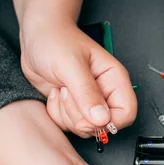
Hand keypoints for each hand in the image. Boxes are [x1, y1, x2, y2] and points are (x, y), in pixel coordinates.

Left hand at [19, 18, 136, 136]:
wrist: (37, 36)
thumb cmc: (56, 41)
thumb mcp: (71, 65)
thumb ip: (87, 93)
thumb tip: (102, 119)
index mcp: (114, 80)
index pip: (126, 113)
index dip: (108, 121)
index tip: (86, 115)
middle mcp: (105, 93)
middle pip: (104, 125)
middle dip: (80, 117)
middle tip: (67, 93)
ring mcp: (88, 102)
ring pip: (85, 128)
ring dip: (66, 114)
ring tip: (61, 89)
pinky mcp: (73, 107)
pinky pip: (68, 125)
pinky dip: (56, 114)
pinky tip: (55, 94)